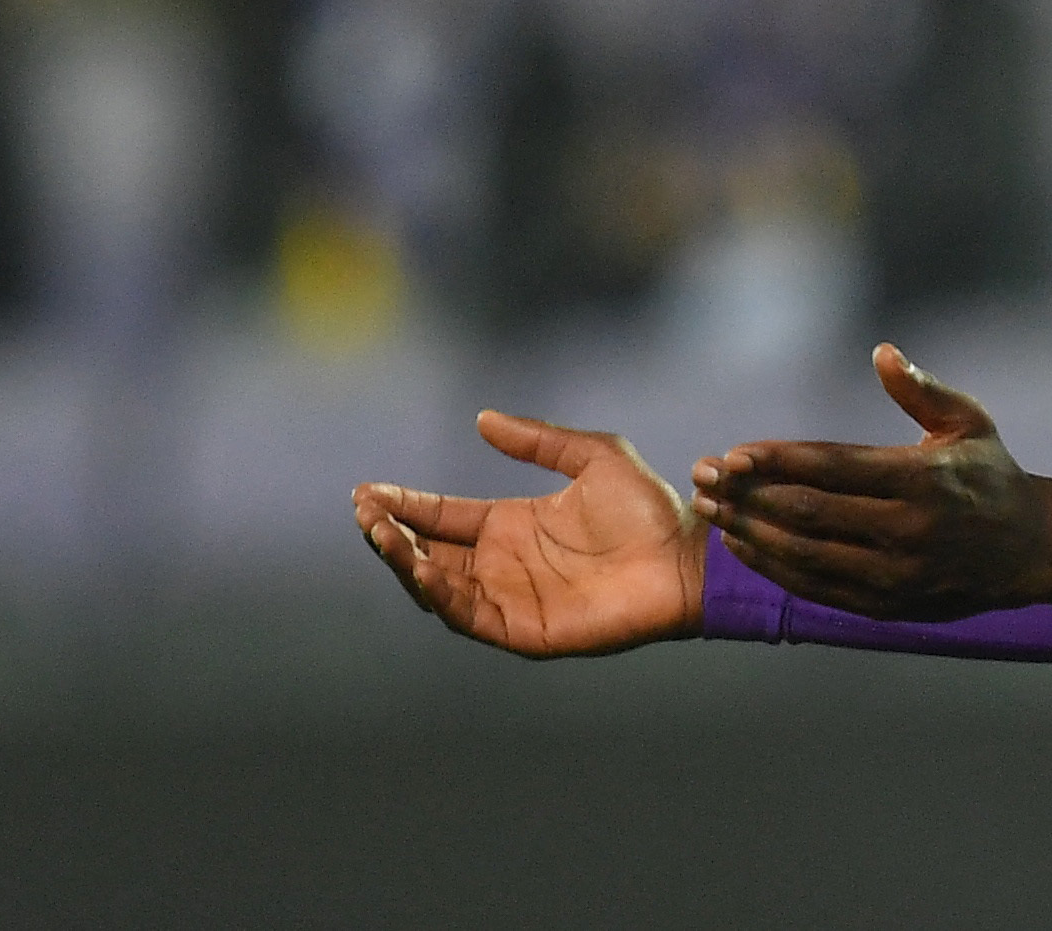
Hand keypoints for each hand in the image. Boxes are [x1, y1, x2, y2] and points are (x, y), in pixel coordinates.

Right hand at [352, 411, 706, 657]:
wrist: (686, 557)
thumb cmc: (649, 509)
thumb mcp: (591, 456)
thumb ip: (538, 441)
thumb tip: (481, 419)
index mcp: (512, 525)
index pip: (443, 516)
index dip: (405, 504)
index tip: (368, 490)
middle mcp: (503, 564)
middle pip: (429, 553)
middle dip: (391, 534)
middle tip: (365, 511)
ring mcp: (512, 600)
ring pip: (438, 587)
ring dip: (405, 562)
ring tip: (381, 533)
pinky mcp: (526, 631)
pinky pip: (471, 616)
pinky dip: (441, 595)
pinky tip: (422, 567)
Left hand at [691, 344, 1051, 621]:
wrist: (1031, 551)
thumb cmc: (992, 475)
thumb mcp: (968, 423)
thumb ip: (921, 389)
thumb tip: (882, 351)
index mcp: (922, 480)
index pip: (835, 467)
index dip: (780, 459)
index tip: (735, 451)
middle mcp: (907, 530)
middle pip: (810, 512)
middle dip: (750, 495)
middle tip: (705, 479)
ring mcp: (895, 574)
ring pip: (806, 554)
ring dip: (751, 532)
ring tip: (712, 512)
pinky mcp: (887, 604)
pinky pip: (818, 587)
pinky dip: (774, 568)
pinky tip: (743, 546)